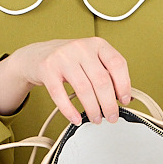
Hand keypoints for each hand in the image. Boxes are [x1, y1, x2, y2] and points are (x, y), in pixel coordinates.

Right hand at [0, 38, 131, 124]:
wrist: (37, 55)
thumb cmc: (69, 60)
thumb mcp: (90, 59)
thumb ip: (106, 72)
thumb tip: (123, 97)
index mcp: (97, 44)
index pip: (117, 64)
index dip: (124, 85)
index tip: (125, 101)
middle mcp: (81, 47)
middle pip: (101, 80)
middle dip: (109, 104)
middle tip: (112, 117)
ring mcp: (63, 57)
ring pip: (84, 89)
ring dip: (92, 109)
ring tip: (96, 119)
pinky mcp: (47, 69)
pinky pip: (60, 95)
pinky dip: (69, 110)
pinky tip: (76, 118)